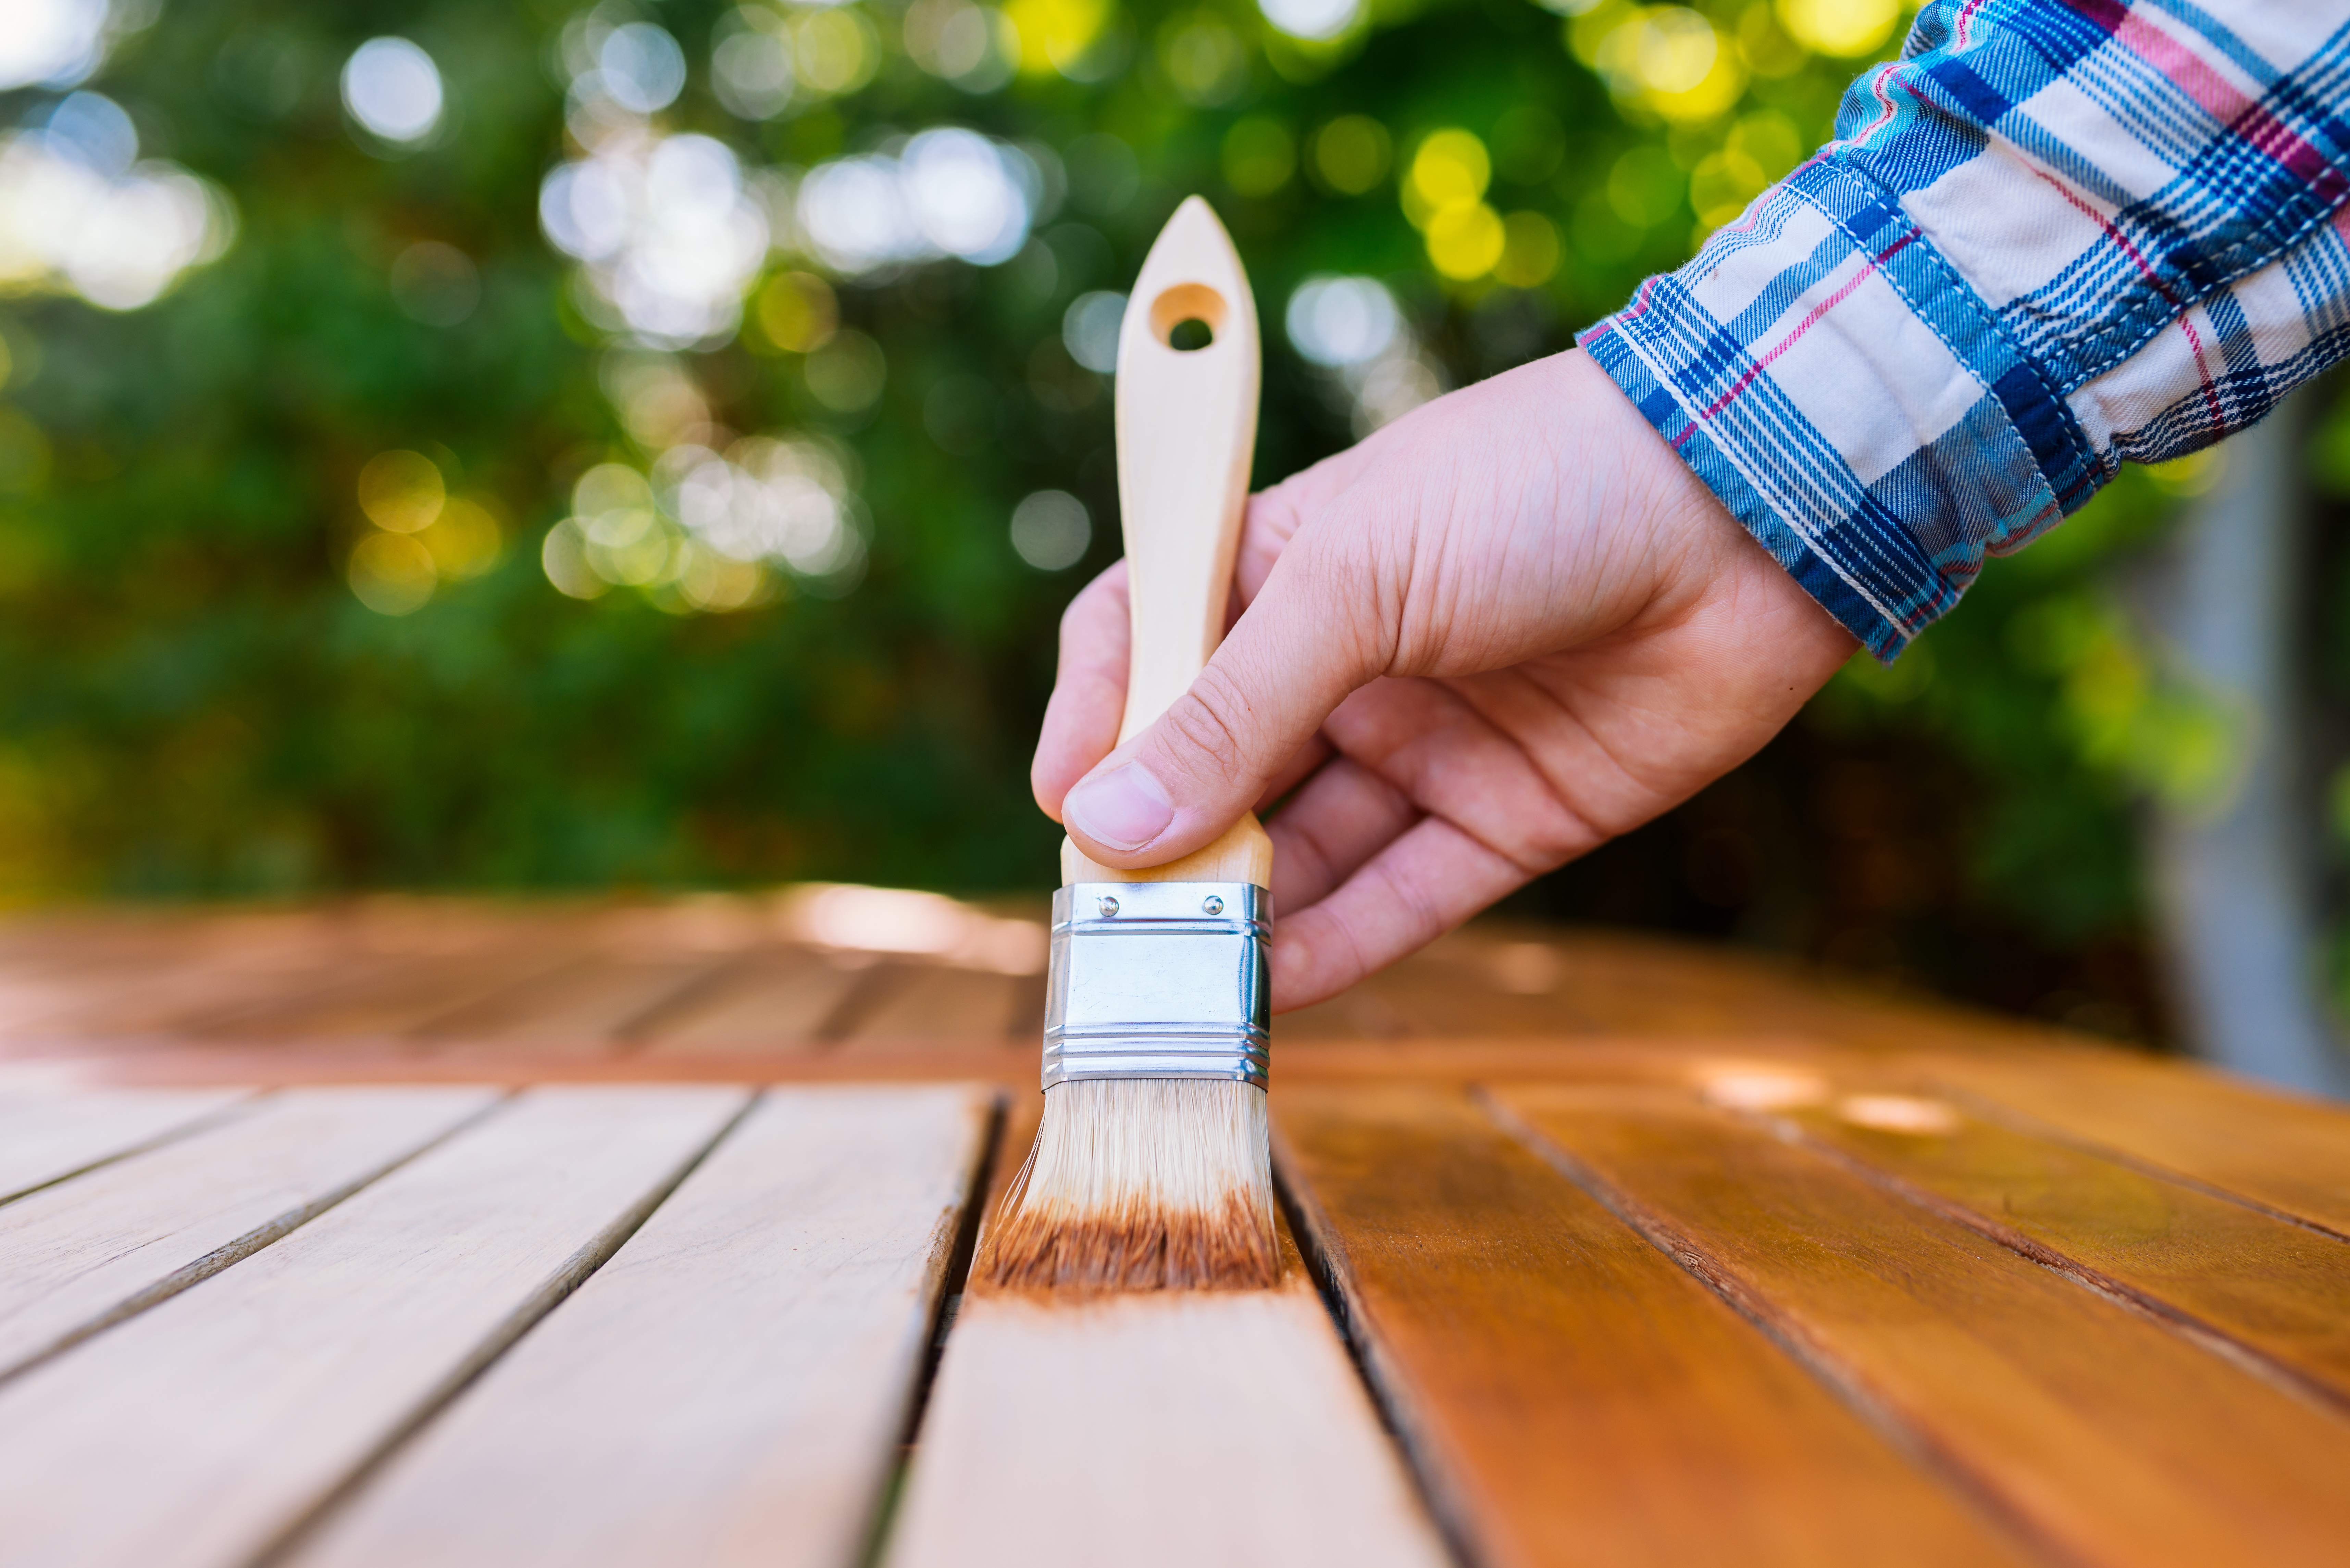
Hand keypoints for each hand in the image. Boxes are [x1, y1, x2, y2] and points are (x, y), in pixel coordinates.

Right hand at [1031, 348, 1857, 1010]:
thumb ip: (1238, 705)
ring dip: (1243, 914)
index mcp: (1287, 565)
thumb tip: (1106, 820)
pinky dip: (1339, 945)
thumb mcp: (1361, 577)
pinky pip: (1405, 893)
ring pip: (1305, 847)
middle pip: (1218, 768)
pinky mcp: (1508, 814)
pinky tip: (1272, 993)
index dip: (1097, 721)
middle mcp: (1345, 660)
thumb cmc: (1540, 487)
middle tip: (1118, 927)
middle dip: (1166, 847)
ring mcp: (1427, 741)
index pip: (1149, 642)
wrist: (1750, 505)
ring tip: (1181, 981)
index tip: (1067, 803)